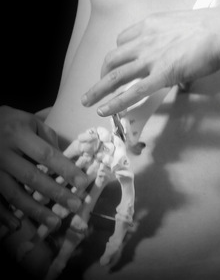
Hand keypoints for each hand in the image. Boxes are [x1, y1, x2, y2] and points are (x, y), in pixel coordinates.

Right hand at [0, 106, 87, 230]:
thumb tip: (64, 159)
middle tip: (74, 206)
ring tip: (54, 221)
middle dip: (55, 193)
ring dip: (34, 210)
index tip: (82, 182)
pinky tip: (16, 226)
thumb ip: (48, 138)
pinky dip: (3, 216)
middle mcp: (4, 154)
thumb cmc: (10, 122)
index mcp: (19, 135)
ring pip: (13, 194)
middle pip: (32, 177)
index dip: (65, 169)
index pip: (46, 154)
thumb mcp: (30, 122)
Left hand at [81, 8, 219, 116]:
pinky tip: (104, 111)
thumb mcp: (187, 25)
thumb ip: (177, 39)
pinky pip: (132, 92)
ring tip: (86, 101)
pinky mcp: (161, 75)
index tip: (119, 62)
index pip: (124, 39)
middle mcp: (146, 40)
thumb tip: (181, 56)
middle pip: (113, 57)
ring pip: (115, 76)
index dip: (119, 53)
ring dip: (97, 90)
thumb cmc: (215, 27)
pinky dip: (115, 103)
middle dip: (102, 72)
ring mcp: (152, 58)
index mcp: (152, 24)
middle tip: (101, 84)